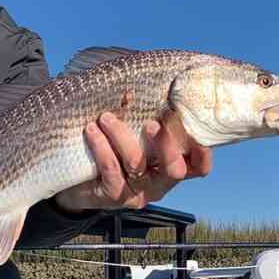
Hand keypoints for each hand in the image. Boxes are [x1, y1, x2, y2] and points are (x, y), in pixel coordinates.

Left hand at [54, 111, 212, 212]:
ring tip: (106, 117)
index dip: (202, 152)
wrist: (76, 180)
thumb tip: (146, 82)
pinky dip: (102, 147)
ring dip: (122, 136)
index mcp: (170, 167)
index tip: (194, 126)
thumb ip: (144, 115)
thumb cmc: (110, 147)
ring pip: (136, 165)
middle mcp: (158, 183)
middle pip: (174, 169)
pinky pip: (110, 170)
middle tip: (151, 122)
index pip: (198, 167)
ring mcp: (136, 192)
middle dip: (165, 144)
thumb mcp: (131, 132)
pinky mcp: (112, 196)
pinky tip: (92, 131)